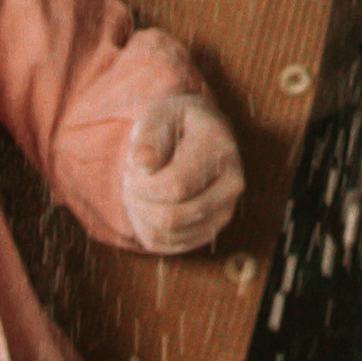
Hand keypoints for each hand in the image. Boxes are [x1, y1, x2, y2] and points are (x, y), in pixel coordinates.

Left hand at [121, 94, 244, 252]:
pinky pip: (167, 245)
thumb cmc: (174, 124)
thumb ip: (150, 136)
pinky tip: (146, 204)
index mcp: (221, 150)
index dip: (143, 184)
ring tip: (138, 189)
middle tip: (129, 181)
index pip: (176, 186)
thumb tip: (143, 162)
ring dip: (140, 215)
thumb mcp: (160, 115)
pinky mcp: (209, 231)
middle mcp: (232, 185)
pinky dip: (146, 228)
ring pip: (168, 235)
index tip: (131, 167)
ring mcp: (224, 212)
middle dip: (139, 202)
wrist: (195, 136)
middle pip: (173, 217)